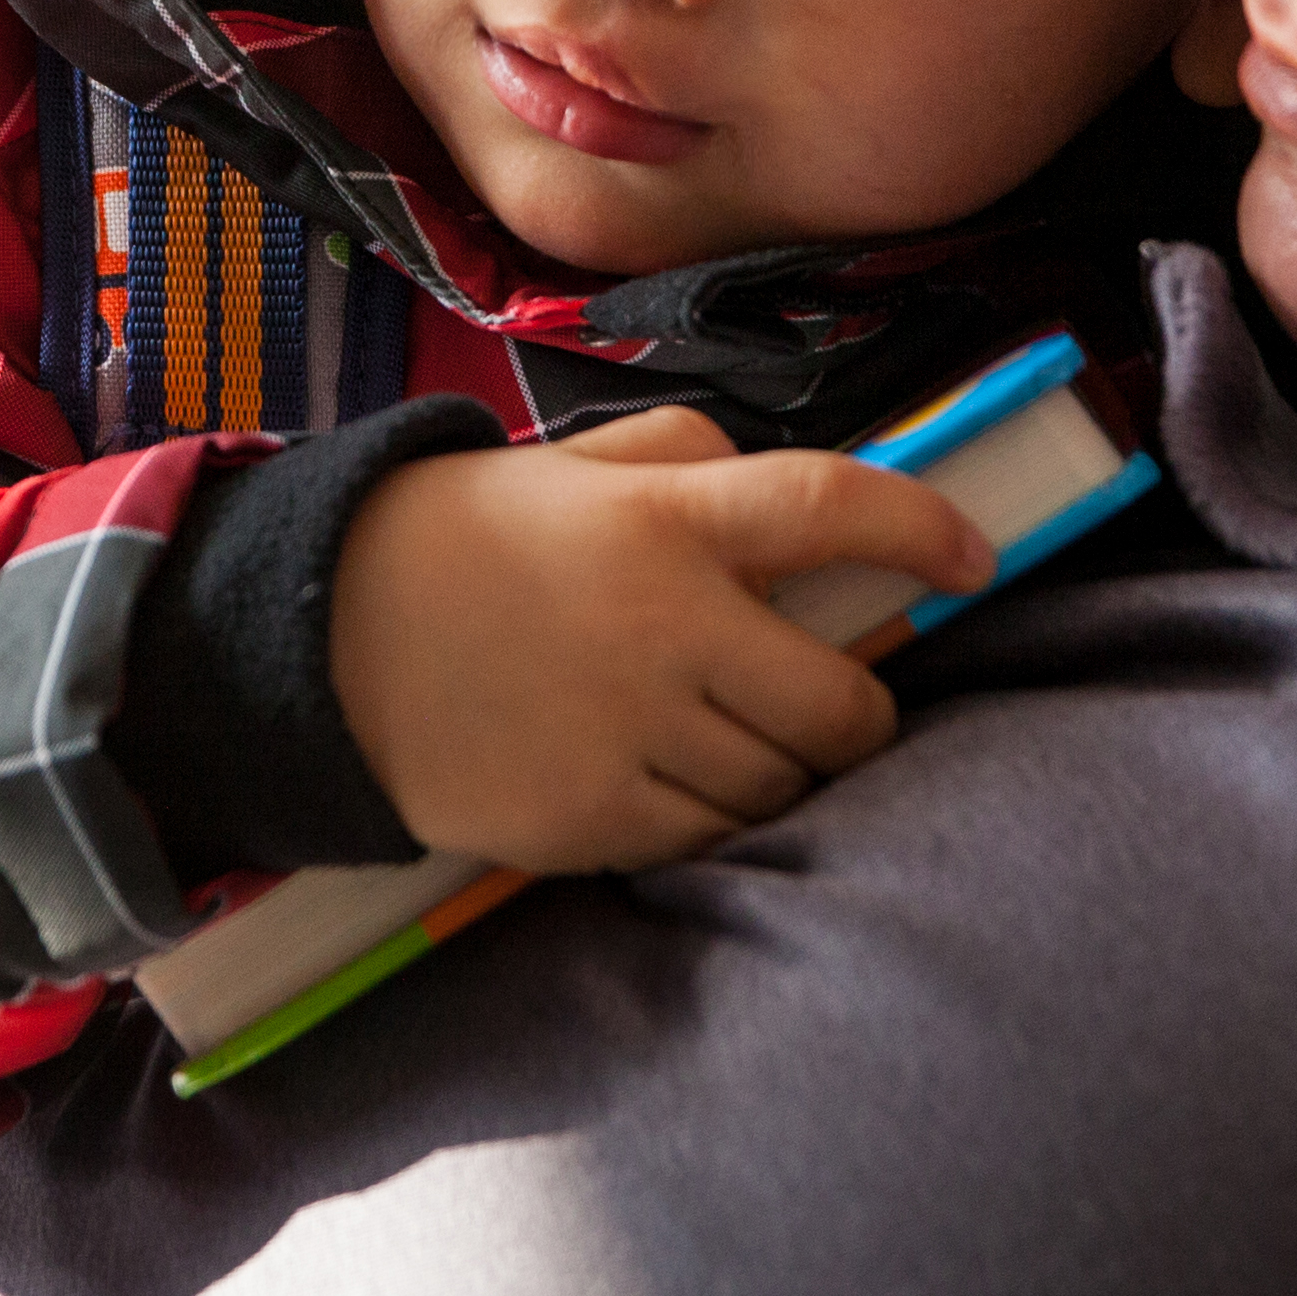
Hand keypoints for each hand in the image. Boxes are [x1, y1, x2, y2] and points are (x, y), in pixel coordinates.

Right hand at [327, 408, 994, 874]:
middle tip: (830, 706)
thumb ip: (684, 457)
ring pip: (785, 787)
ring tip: (735, 744)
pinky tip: (673, 783)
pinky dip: (716, 819)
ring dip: (786, 772)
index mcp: (662, 520)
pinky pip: (713, 838)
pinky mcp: (595, 819)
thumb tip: (780, 495)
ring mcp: (633, 733)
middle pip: (843, 704)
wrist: (322, 639)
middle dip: (858, 714)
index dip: (921, 531)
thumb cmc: (461, 540)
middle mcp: (665, 627)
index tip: (974, 560)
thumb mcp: (569, 465)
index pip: (829, 509)